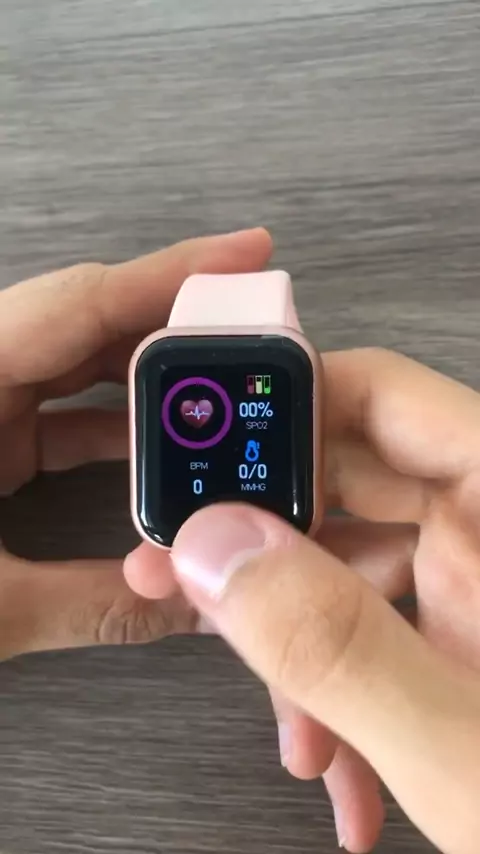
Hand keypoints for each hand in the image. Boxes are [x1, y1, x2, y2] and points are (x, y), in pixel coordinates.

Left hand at [0, 228, 271, 658]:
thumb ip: (88, 603)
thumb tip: (191, 605)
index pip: (77, 305)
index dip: (170, 274)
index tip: (249, 253)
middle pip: (86, 325)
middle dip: (177, 327)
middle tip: (259, 337)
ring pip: (75, 366)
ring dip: (151, 379)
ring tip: (229, 394)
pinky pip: (59, 409)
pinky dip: (113, 423)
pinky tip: (165, 448)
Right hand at [126, 349, 479, 853]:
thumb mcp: (467, 754)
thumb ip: (343, 648)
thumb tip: (220, 548)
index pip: (385, 399)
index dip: (286, 406)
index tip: (204, 456)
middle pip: (348, 479)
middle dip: (263, 535)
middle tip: (190, 571)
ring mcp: (479, 586)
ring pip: (346, 564)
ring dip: (297, 638)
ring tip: (297, 733)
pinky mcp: (462, 639)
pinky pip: (370, 626)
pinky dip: (336, 686)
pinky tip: (341, 766)